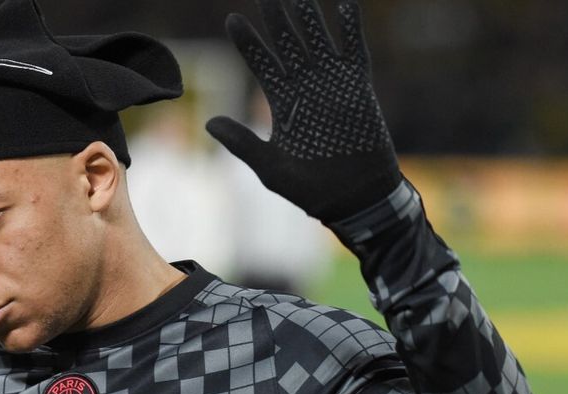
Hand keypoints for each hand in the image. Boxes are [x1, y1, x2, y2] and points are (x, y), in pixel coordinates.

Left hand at [207, 0, 401, 222]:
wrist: (354, 199)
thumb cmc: (311, 189)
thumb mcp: (270, 167)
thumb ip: (242, 143)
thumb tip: (208, 123)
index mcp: (283, 102)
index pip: (262, 63)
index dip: (248, 42)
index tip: (233, 20)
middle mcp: (306, 87)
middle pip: (288, 42)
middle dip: (278, 17)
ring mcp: (332, 84)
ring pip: (318, 40)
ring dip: (309, 16)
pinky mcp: (358, 88)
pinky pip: (354, 51)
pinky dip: (350, 29)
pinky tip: (344, 4)